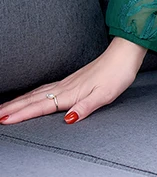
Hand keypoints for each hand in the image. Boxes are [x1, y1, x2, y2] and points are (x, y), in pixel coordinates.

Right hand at [0, 37, 147, 124]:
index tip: (4, 121)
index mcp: (70, 93)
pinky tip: (32, 96)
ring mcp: (68, 82)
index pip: (41, 107)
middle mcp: (65, 87)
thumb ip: (85, 108)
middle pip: (33, 99)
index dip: (22, 115)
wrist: (124, 55)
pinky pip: (46, 88)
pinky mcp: (72, 79)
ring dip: (20, 101)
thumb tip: (68, 120)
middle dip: (13, 108)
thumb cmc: (117, 75)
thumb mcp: (105, 95)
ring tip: (5, 108)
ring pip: (37, 93)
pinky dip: (33, 94)